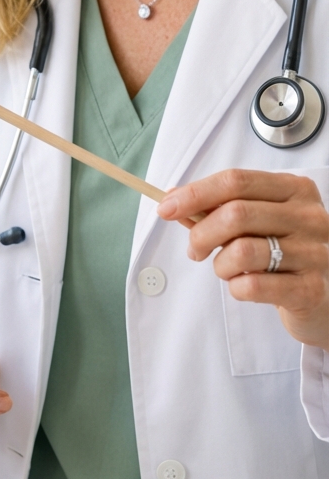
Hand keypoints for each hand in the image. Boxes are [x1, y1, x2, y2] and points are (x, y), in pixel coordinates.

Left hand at [158, 169, 328, 348]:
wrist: (325, 297)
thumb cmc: (287, 254)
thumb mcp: (258, 223)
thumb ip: (218, 209)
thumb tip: (173, 199)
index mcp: (294, 190)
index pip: (235, 181)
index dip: (195, 193)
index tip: (166, 207)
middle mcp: (308, 216)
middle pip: (235, 213)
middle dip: (201, 233)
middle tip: (195, 250)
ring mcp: (314, 252)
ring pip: (241, 250)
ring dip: (220, 264)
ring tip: (226, 270)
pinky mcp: (311, 289)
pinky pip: (253, 285)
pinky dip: (236, 287)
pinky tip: (244, 286)